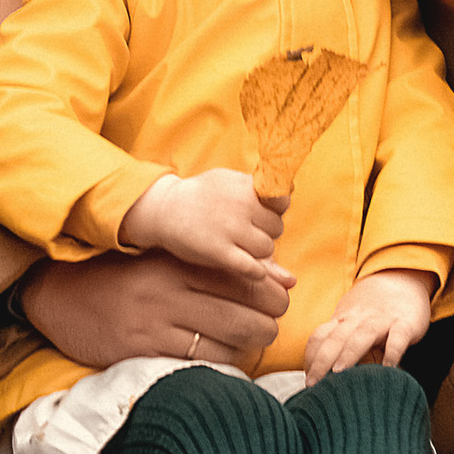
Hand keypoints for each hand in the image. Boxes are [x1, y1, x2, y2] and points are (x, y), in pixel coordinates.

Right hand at [13, 244, 285, 372]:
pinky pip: (198, 363)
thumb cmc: (124, 275)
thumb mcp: (166, 260)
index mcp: (176, 263)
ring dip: (248, 347)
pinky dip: (220, 363)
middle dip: (268, 323)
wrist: (59, 295)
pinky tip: (224, 357)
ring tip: (250, 342)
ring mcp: (154, 325)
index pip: (243, 277)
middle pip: (243, 313)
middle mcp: (167, 292)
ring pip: (225, 342)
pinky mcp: (141, 352)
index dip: (272, 293)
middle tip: (269, 325)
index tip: (279, 298)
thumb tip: (286, 279)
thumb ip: (218, 266)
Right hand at [117, 167, 292, 289]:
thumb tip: (290, 193)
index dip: (272, 211)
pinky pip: (254, 268)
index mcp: (245, 186)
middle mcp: (242, 206)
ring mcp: (231, 229)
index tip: (257, 214)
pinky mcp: (220, 253)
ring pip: (267, 248)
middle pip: (276, 227)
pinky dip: (255, 271)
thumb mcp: (229, 182)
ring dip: (257, 251)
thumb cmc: (201, 197)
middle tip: (244, 233)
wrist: (163, 210)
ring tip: (237, 246)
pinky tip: (245, 266)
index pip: (282, 201)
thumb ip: (260, 191)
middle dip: (264, 232)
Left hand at [303, 267, 435, 384]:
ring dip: (348, 354)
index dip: (310, 357)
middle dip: (321, 362)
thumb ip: (338, 343)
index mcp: (342, 319)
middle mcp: (358, 319)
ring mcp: (382, 320)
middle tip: (314, 385)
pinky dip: (393, 352)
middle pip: (336, 339)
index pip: (320, 336)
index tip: (308, 379)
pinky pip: (398, 338)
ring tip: (339, 373)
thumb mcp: (352, 321)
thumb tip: (320, 374)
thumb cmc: (374, 309)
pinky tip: (388, 369)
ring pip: (361, 336)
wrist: (404, 278)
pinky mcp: (406, 323)